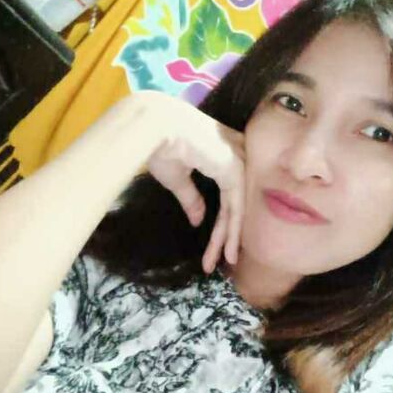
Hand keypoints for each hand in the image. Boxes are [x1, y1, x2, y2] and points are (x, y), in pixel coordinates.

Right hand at [144, 96, 245, 273]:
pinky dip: (232, 232)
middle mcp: (235, 157)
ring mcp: (238, 163)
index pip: (227, 194)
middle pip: (234, 203)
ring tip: (222, 263)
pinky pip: (236, 208)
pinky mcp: (235, 171)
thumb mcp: (178, 179)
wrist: (154, 129)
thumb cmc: (161, 146)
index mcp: (222, 155)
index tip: (215, 245)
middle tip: (219, 260)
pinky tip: (228, 252)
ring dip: (227, 239)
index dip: (222, 221)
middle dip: (226, 234)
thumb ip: (192, 198)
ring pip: (236, 209)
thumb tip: (199, 220)